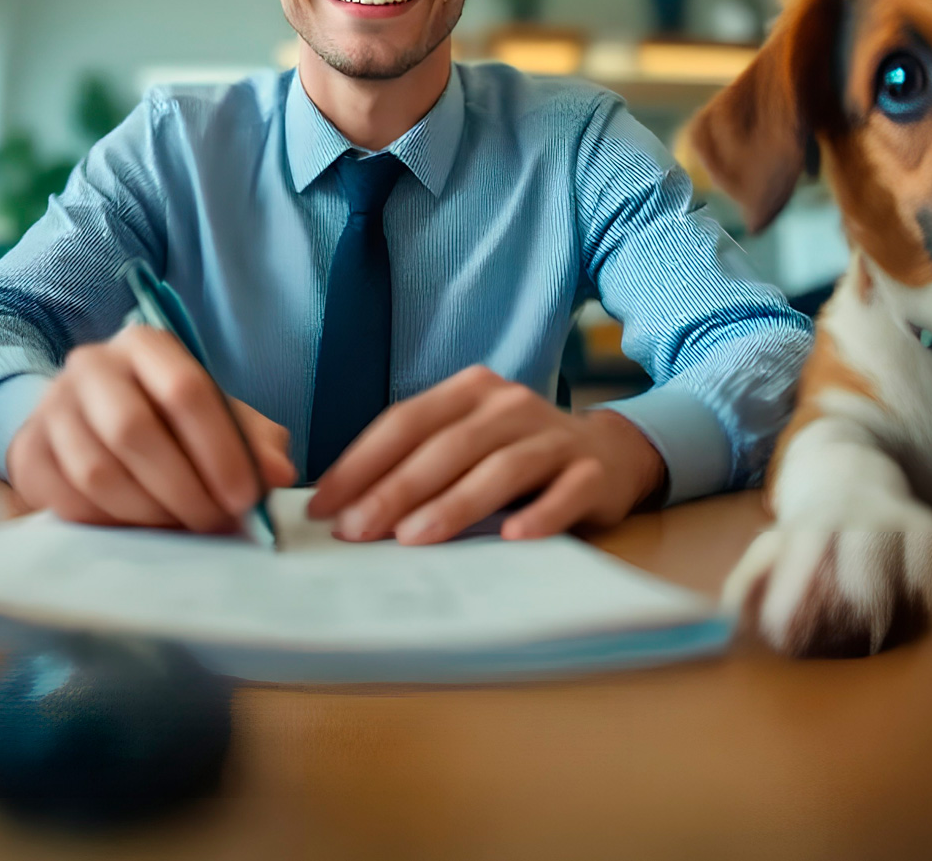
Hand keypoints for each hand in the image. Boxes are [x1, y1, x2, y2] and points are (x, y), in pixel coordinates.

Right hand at [5, 326, 294, 530]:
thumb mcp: (214, 415)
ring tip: (183, 526)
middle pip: (134, 431)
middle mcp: (91, 366)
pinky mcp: (28, 452)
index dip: (220, 449)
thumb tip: (278, 474)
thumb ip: (252, 440)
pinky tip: (140, 527)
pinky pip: (68, 501)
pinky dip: (112, 524)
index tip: (245, 498)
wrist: (84, 419)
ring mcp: (51, 408)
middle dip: (183, 488)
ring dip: (149, 513)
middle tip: (215, 522)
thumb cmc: (164, 418)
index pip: (185, 389)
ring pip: (98, 472)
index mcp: (144, 345)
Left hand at [306, 365, 664, 544]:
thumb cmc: (513, 455)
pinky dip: (540, 515)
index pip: (405, 421)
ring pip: (500, 468)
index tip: (324, 506)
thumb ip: (416, 463)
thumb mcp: (464, 444)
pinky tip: (512, 538)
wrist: (607, 453)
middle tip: (357, 530)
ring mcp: (554, 436)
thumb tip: (342, 509)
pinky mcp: (592, 472)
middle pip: (446, 446)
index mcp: (469, 391)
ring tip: (414, 539)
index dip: (361, 463)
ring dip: (454, 505)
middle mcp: (510, 404)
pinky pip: (565, 493)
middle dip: (396, 490)